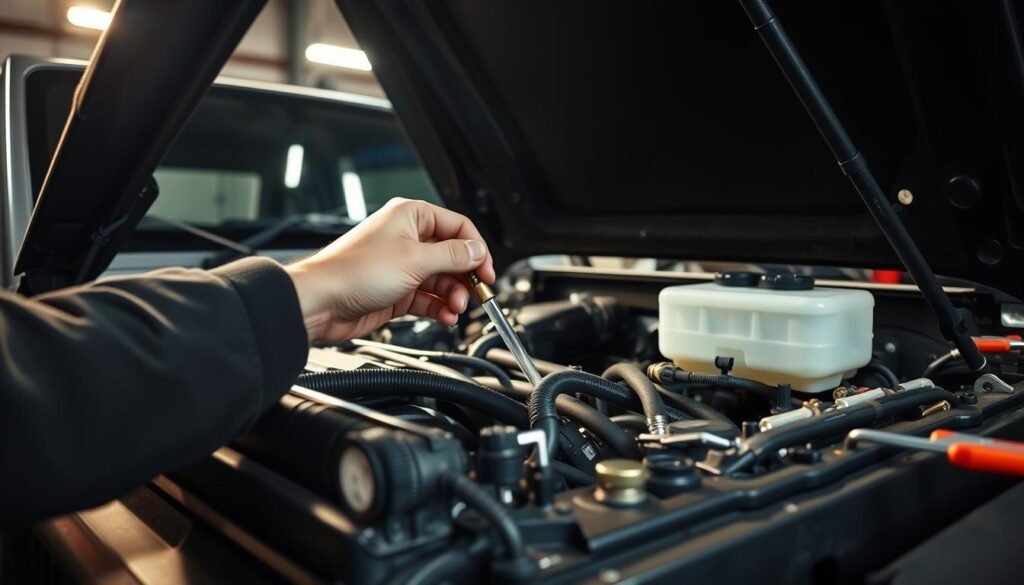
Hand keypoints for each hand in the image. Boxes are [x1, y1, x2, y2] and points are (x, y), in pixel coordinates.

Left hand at [285, 198, 494, 342]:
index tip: (488, 271)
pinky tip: (445, 316)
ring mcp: (402, 266)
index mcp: (411, 216)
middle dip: (466, 277)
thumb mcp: (415, 260)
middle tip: (476, 294)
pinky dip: (439, 307)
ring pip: (442, 280)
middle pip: (453, 256)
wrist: (321, 302)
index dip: (477, 249)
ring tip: (455, 309)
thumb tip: (478, 251)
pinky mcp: (396, 291)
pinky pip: (427, 298)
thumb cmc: (354, 271)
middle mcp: (407, 238)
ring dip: (453, 296)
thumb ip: (453, 256)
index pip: (458, 227)